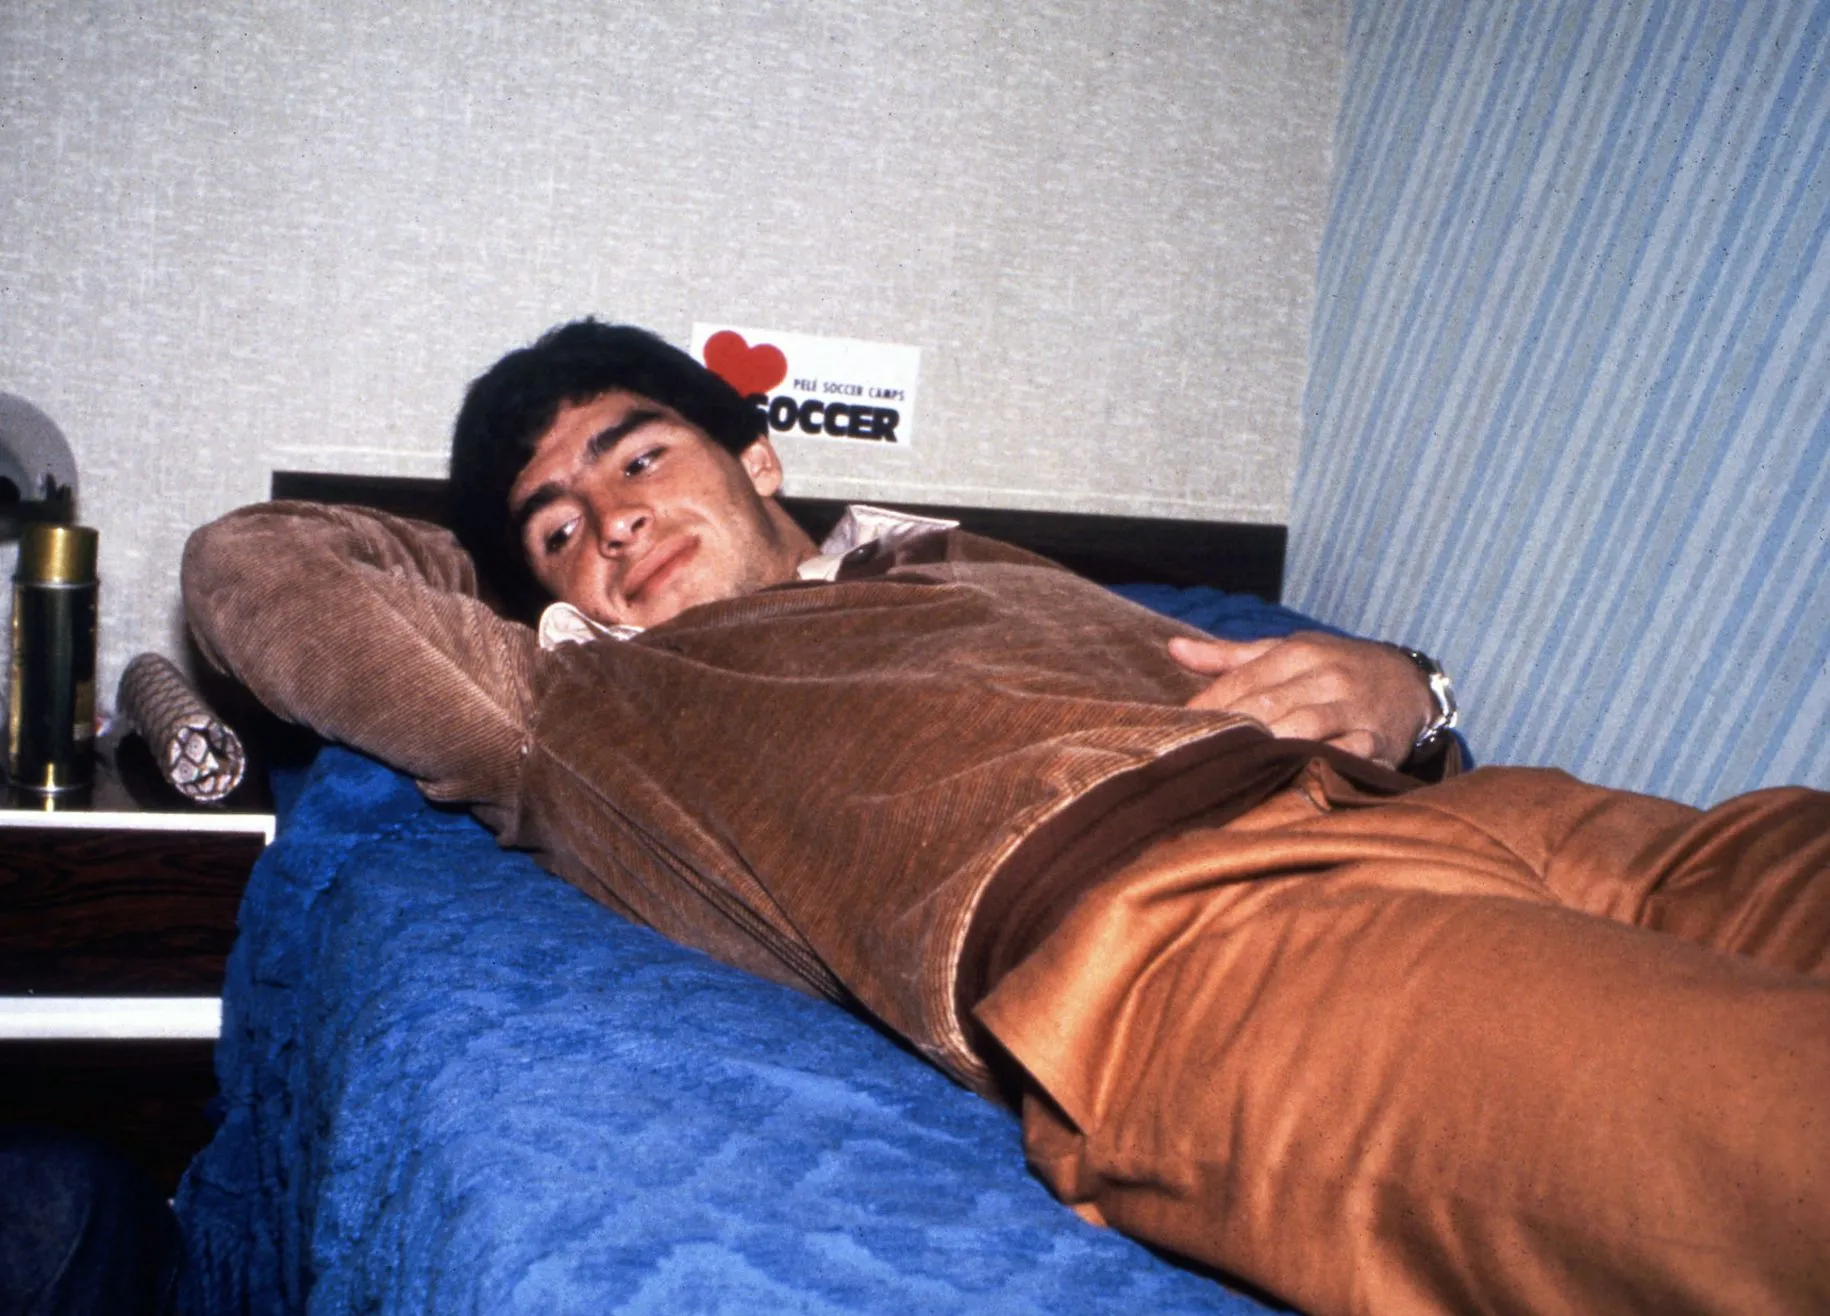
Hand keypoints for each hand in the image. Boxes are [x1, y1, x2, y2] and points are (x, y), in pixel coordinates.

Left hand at [1167, 631, 1433, 767]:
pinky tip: (1285, 779)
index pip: (1243, 681)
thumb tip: (1173, 648)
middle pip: (1267, 707)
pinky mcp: (1378, 743)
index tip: (1179, 727)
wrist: (1410, 683)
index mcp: (1300, 653)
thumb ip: (1230, 657)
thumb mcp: (1287, 652)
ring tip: (1233, 768)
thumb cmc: (1334, 668)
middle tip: (1197, 754)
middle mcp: (1327, 678)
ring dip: (1267, 749)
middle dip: (1232, 730)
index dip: (1209, 706)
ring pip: (1302, 730)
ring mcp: (1354, 711)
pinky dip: (1315, 766)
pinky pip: (1343, 756)